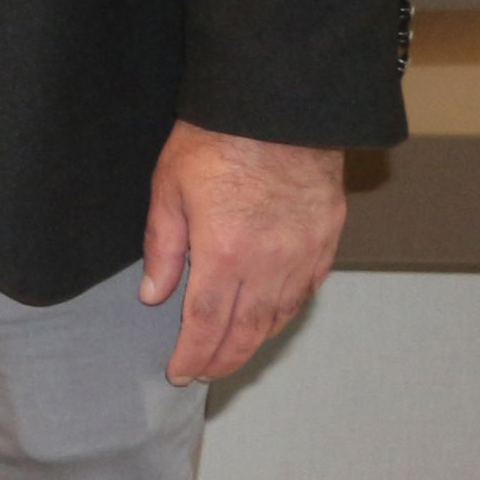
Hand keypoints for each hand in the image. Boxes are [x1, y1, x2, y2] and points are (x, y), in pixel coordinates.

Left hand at [139, 120, 345, 384]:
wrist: (281, 107)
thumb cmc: (218, 138)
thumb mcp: (169, 187)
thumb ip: (163, 247)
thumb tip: (153, 293)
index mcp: (224, 254)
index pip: (205, 323)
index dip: (192, 353)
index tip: (180, 371)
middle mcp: (268, 264)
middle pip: (245, 330)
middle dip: (223, 358)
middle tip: (205, 373)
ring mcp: (303, 255)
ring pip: (278, 316)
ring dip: (255, 340)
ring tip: (234, 352)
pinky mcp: (326, 240)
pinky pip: (306, 290)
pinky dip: (286, 311)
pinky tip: (272, 317)